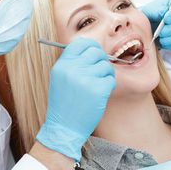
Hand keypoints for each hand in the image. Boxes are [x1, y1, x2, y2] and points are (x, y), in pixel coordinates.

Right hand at [36, 37, 114, 160]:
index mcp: (62, 65)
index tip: (95, 52)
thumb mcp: (60, 78)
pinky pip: (110, 79)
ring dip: (106, 74)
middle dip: (101, 59)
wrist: (63, 127)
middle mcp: (72, 69)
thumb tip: (91, 51)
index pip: (80, 43)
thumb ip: (72, 63)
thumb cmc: (64, 103)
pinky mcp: (98, 89)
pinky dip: (109, 85)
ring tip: (100, 84)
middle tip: (100, 69)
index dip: (91, 46)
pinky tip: (102, 92)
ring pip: (106, 65)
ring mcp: (85, 78)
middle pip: (96, 51)